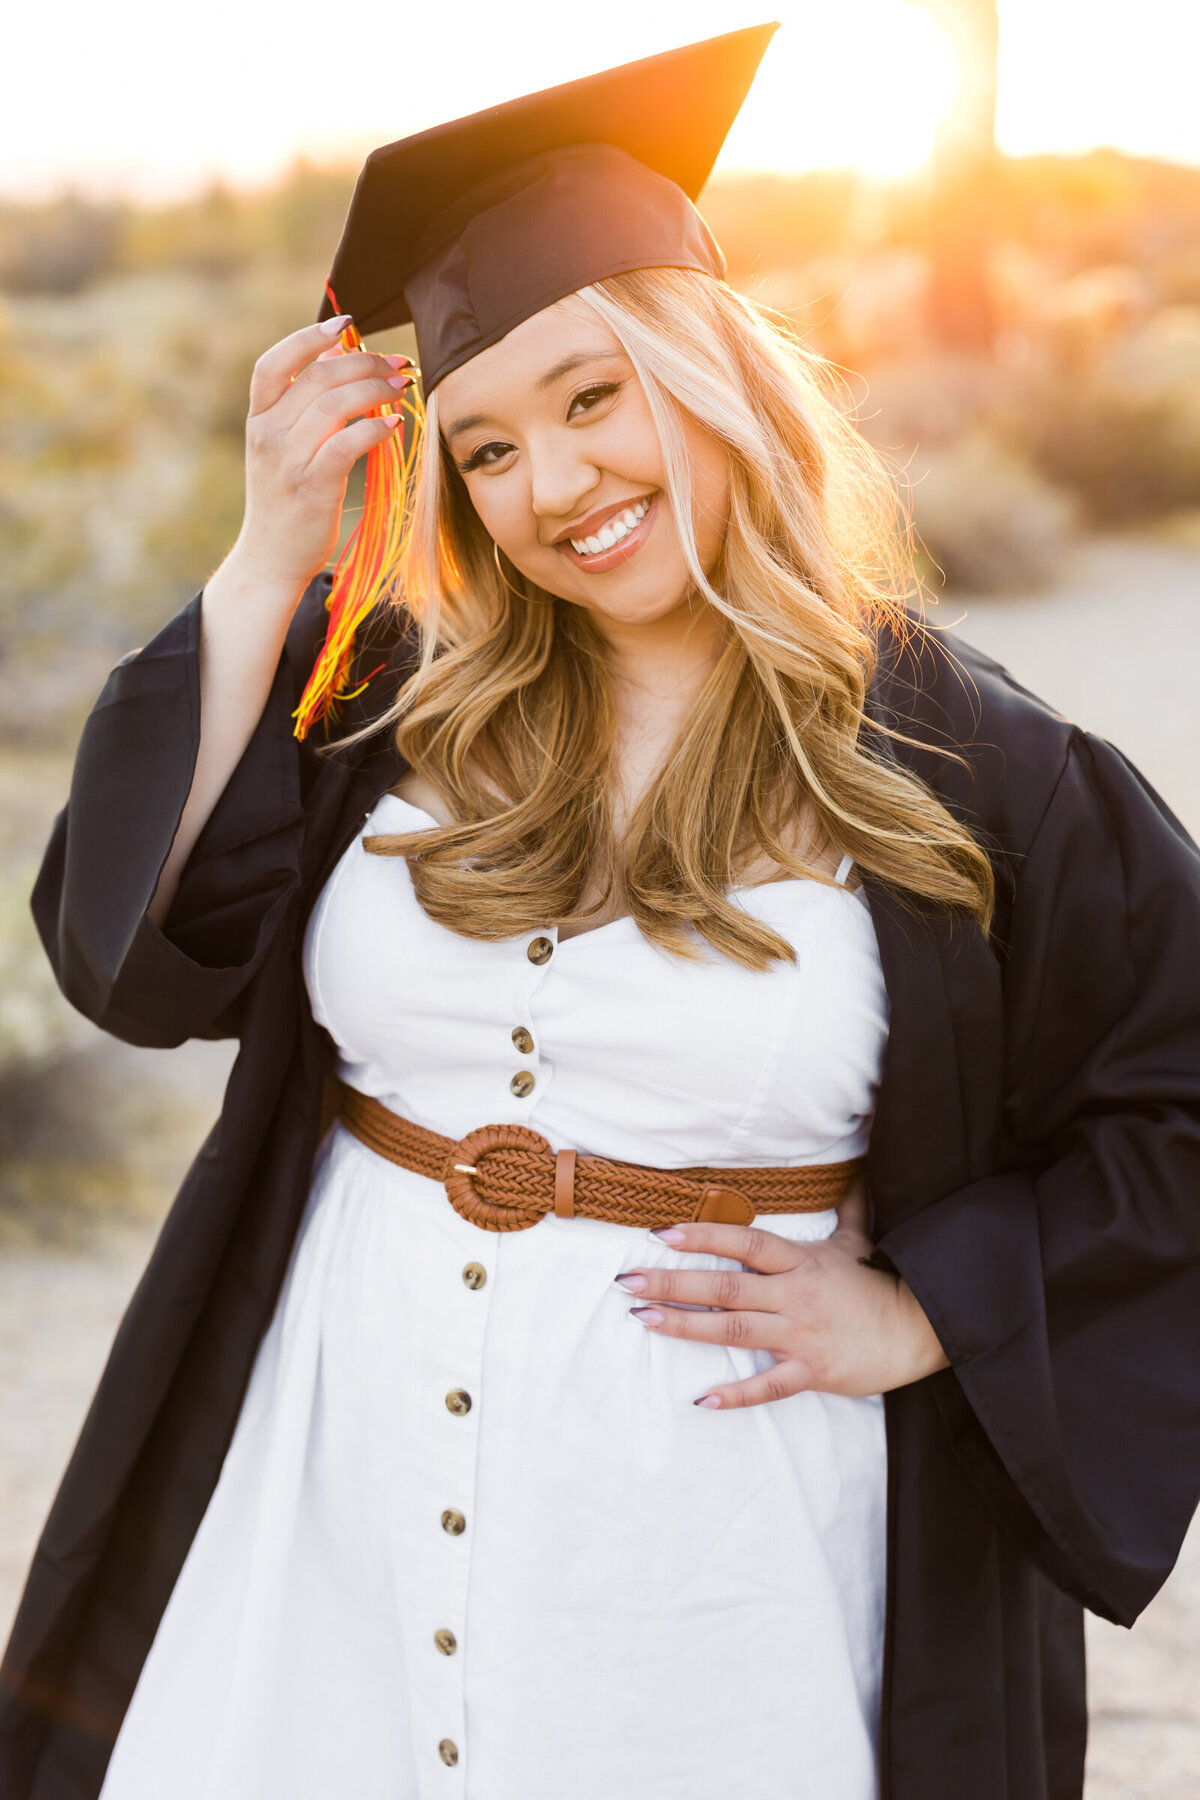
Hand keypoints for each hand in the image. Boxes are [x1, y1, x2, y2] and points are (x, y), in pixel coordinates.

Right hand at [231, 317, 413, 594]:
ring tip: (401, 389)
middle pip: (317, 378)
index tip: (345, 325)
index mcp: (259, 419)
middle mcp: (268, 434)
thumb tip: (340, 365)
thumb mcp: (283, 450)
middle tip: (396, 365)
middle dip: (363, 362)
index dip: (308, 337)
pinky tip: (392, 425)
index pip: (273, 362)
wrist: (270, 558)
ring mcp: (287, 459)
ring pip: (333, 404)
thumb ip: (303, 411)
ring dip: (374, 390)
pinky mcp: (312, 485)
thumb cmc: (286, 502)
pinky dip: (373, 428)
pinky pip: (345, 442)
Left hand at [616, 1180, 948, 1409]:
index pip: (745, 1243)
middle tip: (628, 1281)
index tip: (662, 1232)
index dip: (704, 1235)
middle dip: (672, 1283)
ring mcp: (802, 1335)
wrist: (924, 1328)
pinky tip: (703, 1399)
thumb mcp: (861, 1239)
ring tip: (644, 1320)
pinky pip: (769, 1385)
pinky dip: (737, 1394)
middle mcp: (795, 1295)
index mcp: (801, 1261)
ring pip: (734, 1330)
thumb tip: (856, 1165)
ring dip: (686, 1325)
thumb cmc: (884, 1282)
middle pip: (725, 1286)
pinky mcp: (813, 1371)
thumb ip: (849, 1205)